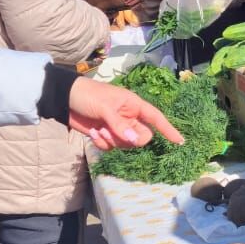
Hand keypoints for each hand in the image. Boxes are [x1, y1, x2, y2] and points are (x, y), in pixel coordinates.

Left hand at [67, 78, 183, 150]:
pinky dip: (103, 144)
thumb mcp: (104, 108)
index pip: (156, 118)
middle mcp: (129, 117)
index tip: (180, 142)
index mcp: (134, 105)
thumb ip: (120, 125)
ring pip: (127, 144)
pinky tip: (93, 134)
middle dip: (131, 140)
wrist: (64, 99)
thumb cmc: (87, 95)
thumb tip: (135, 141)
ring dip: (113, 141)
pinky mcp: (106, 135)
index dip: (168, 130)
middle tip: (115, 134)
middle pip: (142, 137)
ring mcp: (118, 127)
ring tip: (99, 131)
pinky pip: (112, 147)